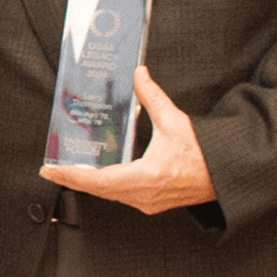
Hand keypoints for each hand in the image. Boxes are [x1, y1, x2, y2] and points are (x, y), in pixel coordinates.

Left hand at [35, 66, 218, 215]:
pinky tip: (96, 173)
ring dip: (89, 183)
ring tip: (68, 169)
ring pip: (109, 194)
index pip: (99, 180)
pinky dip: (105, 185)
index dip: (71, 175)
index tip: (49, 170)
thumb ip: (153, 97)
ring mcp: (148, 202)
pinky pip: (121, 195)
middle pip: (99, 190)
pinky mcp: (152, 202)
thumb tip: (139, 74)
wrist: (227, 175)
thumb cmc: (204, 153)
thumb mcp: (175, 121)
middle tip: (51, 169)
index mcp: (147, 177)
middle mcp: (144, 195)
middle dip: (73, 178)